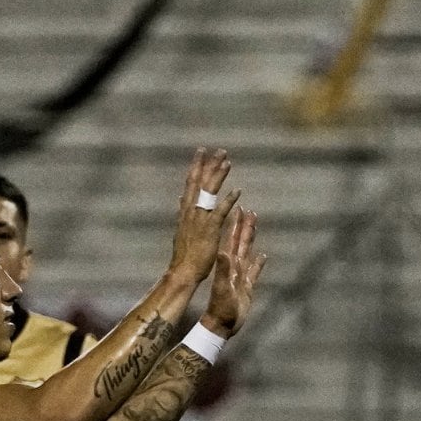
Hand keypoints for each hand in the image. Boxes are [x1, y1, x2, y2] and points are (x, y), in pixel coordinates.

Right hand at [169, 147, 241, 282]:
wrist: (183, 270)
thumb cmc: (184, 255)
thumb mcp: (182, 229)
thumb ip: (184, 213)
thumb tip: (182, 199)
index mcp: (185, 211)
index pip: (191, 183)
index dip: (197, 167)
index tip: (202, 152)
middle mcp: (191, 211)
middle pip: (199, 182)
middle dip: (208, 165)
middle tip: (218, 150)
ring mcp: (200, 219)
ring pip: (209, 192)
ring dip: (218, 176)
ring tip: (227, 161)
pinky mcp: (210, 230)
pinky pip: (220, 212)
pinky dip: (229, 200)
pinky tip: (237, 190)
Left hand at [201, 207, 266, 336]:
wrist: (222, 325)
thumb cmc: (221, 308)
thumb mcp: (223, 288)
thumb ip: (223, 270)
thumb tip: (223, 251)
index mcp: (228, 264)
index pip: (232, 239)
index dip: (236, 224)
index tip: (240, 208)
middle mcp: (234, 267)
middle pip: (241, 242)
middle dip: (245, 227)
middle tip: (250, 211)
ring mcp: (241, 276)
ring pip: (247, 252)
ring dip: (251, 239)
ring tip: (255, 226)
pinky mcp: (247, 287)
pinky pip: (254, 271)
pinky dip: (258, 262)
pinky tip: (263, 255)